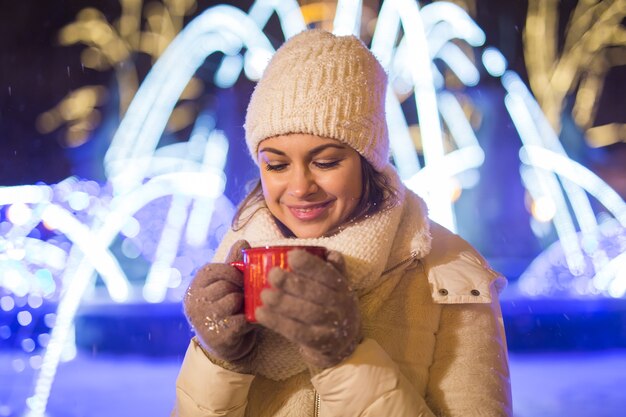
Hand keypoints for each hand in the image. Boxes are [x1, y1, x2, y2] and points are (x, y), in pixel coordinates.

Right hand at [183, 240, 256, 371]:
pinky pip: (242, 319)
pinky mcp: (217, 336)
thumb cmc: (228, 311)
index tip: (242, 279)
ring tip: (247, 308)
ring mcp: (203, 320)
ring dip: (246, 304)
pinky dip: (251, 319)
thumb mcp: (228, 285)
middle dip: (241, 288)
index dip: (233, 271)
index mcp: (195, 287)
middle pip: (225, 284)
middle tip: (247, 296)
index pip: (214, 269)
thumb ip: (234, 264)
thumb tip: (242, 241)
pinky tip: (250, 322)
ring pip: (233, 299)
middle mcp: (193, 303)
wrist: (228, 349)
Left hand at [256, 249, 360, 369]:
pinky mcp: (319, 343)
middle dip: (293, 283)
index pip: (328, 274)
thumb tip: (327, 252)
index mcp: (343, 287)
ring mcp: (332, 326)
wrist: (343, 344)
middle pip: (316, 293)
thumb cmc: (332, 307)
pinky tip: (261, 313)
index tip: (291, 255)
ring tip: (264, 295)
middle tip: (272, 274)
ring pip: (307, 313)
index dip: (310, 264)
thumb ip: (333, 268)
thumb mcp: (338, 286)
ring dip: (283, 303)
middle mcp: (341, 306)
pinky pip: (297, 332)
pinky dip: (277, 322)